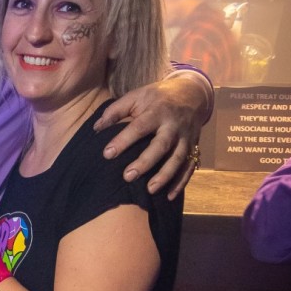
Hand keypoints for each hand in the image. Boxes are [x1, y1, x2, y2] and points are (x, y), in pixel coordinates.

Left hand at [94, 70, 209, 198]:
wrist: (192, 94)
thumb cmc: (157, 97)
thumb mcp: (137, 96)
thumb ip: (116, 110)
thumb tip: (96, 128)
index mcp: (157, 111)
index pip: (139, 127)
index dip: (123, 140)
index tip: (107, 154)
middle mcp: (173, 126)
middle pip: (161, 145)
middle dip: (146, 162)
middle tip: (128, 176)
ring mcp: (186, 138)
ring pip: (178, 159)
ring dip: (165, 176)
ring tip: (150, 190)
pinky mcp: (194, 148)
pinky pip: (189, 167)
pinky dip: (181, 183)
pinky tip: (169, 196)